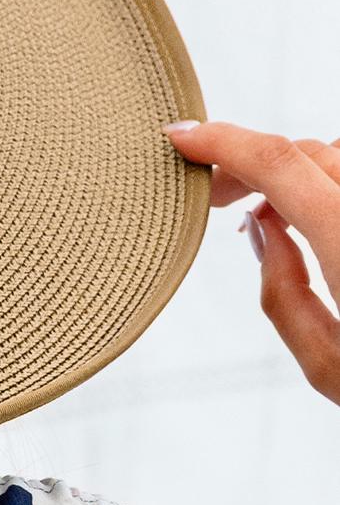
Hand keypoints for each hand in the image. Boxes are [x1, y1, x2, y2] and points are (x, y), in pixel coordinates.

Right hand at [165, 120, 339, 405]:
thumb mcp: (329, 366)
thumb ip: (282, 292)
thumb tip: (262, 229)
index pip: (274, 160)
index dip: (219, 141)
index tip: (180, 139)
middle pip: (305, 152)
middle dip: (252, 164)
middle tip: (218, 201)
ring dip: (298, 174)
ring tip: (273, 217)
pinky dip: (332, 189)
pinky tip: (318, 224)